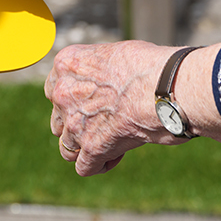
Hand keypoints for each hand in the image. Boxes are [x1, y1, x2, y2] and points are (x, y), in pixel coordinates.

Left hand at [45, 41, 180, 175]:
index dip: (75, 99)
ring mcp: (75, 121)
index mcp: (67, 63)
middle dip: (80, 123)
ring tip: (115, 137)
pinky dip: (100, 164)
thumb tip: (100, 84)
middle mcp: (63, 91)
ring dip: (87, 146)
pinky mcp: (92, 147)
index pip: (54, 89)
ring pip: (67, 146)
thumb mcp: (113, 54)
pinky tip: (118, 153)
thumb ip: (94, 70)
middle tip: (108, 120)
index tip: (97, 101)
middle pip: (59, 119)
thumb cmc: (149, 65)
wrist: (165, 86)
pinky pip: (84, 167)